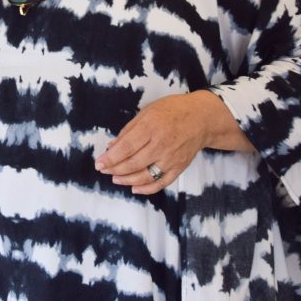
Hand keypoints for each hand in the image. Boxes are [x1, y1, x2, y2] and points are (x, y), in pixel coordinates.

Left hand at [95, 91, 251, 194]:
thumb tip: (111, 146)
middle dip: (115, 169)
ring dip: (127, 180)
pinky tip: (134, 188)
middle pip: (134, 163)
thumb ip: (129, 130)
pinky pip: (161, 183)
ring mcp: (172, 158)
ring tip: (116, 179)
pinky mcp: (179, 167)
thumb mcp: (147, 112)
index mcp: (151, 127)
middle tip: (104, 170)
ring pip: (146, 176)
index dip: (111, 158)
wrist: (202, 118)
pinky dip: (146, 189)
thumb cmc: (172, 111)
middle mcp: (162, 144)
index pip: (126, 147)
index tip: (99, 163)